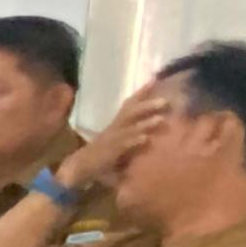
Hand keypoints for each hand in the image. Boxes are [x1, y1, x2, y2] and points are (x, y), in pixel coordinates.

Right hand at [60, 79, 175, 190]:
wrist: (79, 167)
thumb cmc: (101, 155)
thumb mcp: (117, 142)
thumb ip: (132, 136)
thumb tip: (154, 129)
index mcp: (117, 124)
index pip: (129, 104)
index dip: (141, 92)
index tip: (155, 79)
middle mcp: (115, 128)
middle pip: (131, 112)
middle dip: (147, 105)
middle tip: (165, 101)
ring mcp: (112, 139)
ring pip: (129, 127)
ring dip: (145, 123)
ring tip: (161, 119)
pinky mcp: (110, 152)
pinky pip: (123, 145)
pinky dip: (134, 140)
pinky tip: (146, 139)